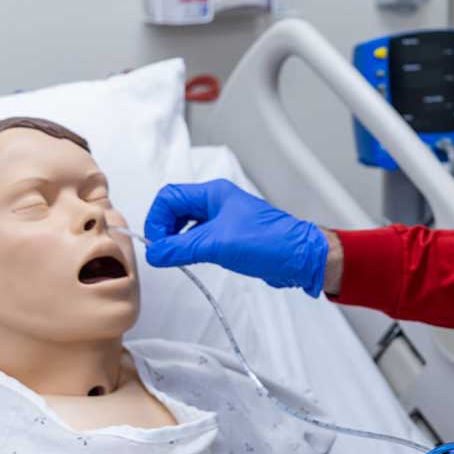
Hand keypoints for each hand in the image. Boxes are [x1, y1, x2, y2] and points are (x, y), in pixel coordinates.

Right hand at [144, 180, 329, 295]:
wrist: (299, 258)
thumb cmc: (269, 242)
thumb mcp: (219, 244)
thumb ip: (182, 248)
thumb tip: (154, 253)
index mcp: (214, 194)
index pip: (170, 197)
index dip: (157, 220)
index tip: (157, 243)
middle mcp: (216, 203)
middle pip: (174, 209)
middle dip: (164, 229)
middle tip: (163, 251)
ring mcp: (222, 219)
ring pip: (185, 223)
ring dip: (175, 238)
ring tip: (174, 256)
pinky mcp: (227, 236)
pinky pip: (198, 237)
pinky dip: (188, 247)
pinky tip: (190, 259)